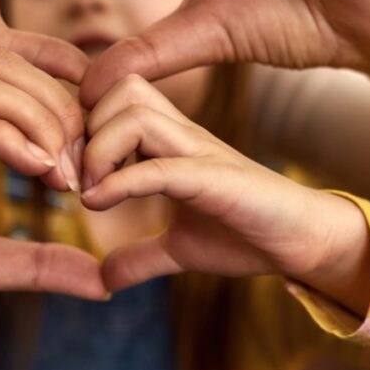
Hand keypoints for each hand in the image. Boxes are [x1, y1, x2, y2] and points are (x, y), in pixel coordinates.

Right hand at [0, 49, 100, 338]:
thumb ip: (27, 264)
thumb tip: (97, 280)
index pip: (6, 82)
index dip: (59, 109)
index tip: (91, 160)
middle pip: (1, 68)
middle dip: (59, 107)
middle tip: (90, 163)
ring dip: (39, 119)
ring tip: (69, 171)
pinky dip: (6, 140)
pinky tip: (40, 172)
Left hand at [80, 75, 369, 314]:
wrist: (301, 242)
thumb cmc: (245, 234)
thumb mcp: (178, 248)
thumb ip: (139, 256)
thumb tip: (103, 279)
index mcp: (170, 139)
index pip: (113, 96)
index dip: (80, 125)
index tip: (67, 171)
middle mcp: (182, 134)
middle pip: (118, 90)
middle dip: (83, 129)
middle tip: (73, 176)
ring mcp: (199, 151)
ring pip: (133, 114)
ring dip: (98, 151)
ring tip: (89, 190)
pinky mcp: (214, 178)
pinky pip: (158, 167)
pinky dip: (119, 184)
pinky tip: (98, 204)